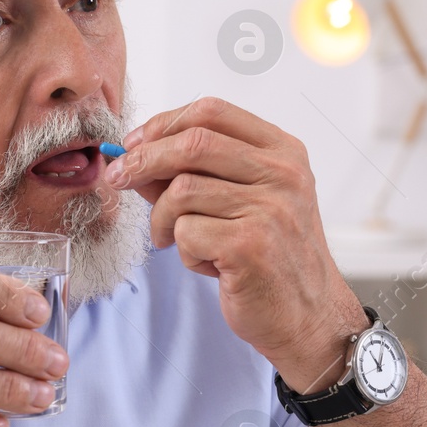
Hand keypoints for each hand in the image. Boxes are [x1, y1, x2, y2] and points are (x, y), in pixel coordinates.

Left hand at [103, 96, 365, 391]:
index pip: (212, 111)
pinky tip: (207, 263)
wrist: (308, 315)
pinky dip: (184, 251)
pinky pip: (186, 233)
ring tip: (175, 239)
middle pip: (192, 143)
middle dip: (143, 160)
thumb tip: (134, 155)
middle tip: (118, 179)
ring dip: (163, 220)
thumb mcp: (243, 202)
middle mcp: (283, 174)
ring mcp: (270, 209)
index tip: (135, 143)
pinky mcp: (251, 246)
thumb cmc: (270, 256)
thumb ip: (196, 172)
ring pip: (181, 192)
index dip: (163, 123)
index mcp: (283, 151)